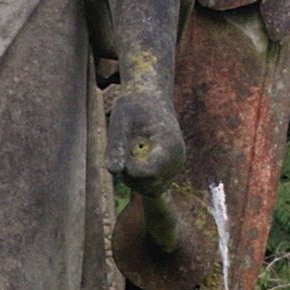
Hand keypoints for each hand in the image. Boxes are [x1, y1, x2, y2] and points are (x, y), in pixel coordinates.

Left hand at [106, 70, 185, 189]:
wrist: (150, 99)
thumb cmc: (134, 106)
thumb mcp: (121, 120)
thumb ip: (116, 145)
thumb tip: (112, 171)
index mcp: (170, 146)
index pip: (150, 174)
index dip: (129, 170)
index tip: (118, 153)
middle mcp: (177, 161)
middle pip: (150, 186)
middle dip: (129, 176)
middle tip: (119, 152)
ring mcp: (174, 168)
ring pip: (151, 190)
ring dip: (132, 178)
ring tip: (126, 152)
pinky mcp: (167, 172)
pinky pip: (151, 186)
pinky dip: (137, 178)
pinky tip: (131, 157)